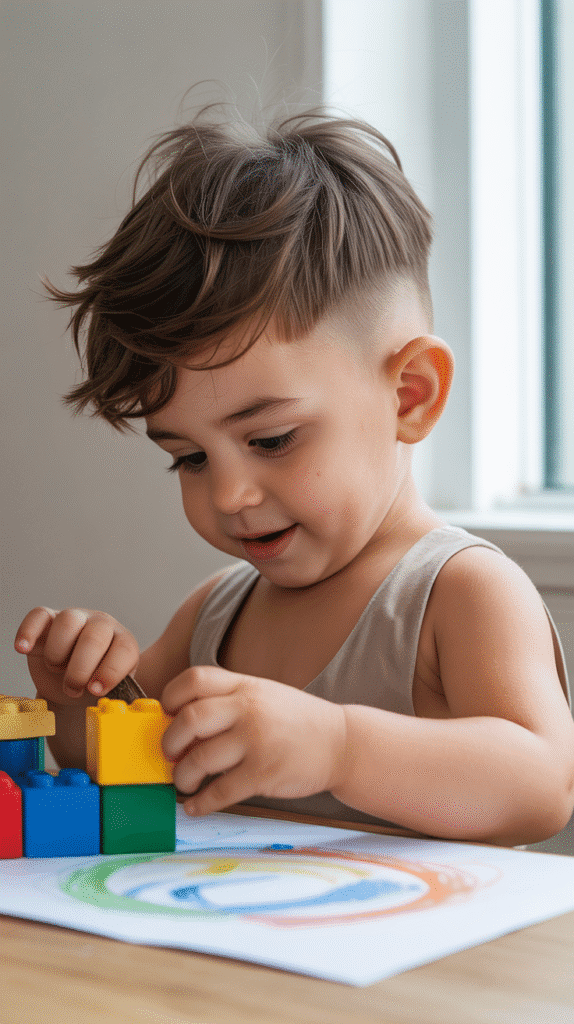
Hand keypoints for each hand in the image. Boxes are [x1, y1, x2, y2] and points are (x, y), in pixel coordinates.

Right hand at [14, 606, 138, 705]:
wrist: (74, 680)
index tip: (95, 690)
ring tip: (56, 669)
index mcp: (123, 643)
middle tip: (72, 688)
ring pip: (68, 621)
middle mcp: (102, 626)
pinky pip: (39, 616)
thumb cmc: (94, 685)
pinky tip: (23, 649)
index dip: (110, 672)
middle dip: (80, 669)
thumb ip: (114, 695)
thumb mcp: (110, 691)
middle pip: (94, 637)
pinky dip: (28, 631)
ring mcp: (76, 618)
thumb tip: (108, 704)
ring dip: (58, 652)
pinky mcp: (49, 620)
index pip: (124, 650)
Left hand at [161, 666, 347, 815]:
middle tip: (170, 753)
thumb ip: (228, 700)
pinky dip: (201, 803)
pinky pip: (220, 792)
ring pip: (200, 759)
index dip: (170, 696)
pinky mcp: (264, 774)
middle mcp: (249, 709)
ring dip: (182, 776)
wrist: (342, 743)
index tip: (166, 714)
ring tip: (184, 781)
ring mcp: (256, 742)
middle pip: (189, 719)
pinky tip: (196, 805)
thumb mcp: (264, 694)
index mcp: (246, 685)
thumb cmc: (297, 720)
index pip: (194, 679)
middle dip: (170, 741)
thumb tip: (180, 722)